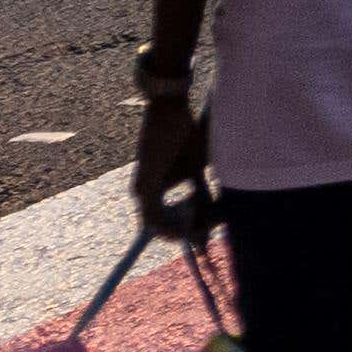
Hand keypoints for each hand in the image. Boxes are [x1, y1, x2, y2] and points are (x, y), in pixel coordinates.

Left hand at [131, 85, 214, 237]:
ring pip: (155, 225)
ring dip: (177, 233)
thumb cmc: (184, 134)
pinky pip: (154, 218)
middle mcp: (143, 190)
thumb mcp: (196, 167)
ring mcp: (142, 190)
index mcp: (154, 186)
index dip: (181, 229)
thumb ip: (200, 189)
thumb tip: (210, 206)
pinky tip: (186, 232)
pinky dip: (170, 228)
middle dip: (181, 235)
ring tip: (198, 236)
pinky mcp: (145, 186)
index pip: (163, 217)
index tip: (200, 233)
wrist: (169, 112)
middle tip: (201, 239)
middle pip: (158, 225)